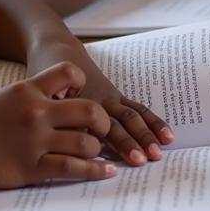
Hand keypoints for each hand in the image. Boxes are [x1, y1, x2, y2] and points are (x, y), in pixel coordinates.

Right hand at [0, 62, 116, 188]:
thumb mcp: (7, 96)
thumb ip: (34, 95)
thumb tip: (64, 99)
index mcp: (28, 89)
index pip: (69, 71)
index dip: (82, 82)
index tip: (80, 95)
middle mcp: (36, 113)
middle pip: (89, 110)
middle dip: (102, 122)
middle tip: (101, 129)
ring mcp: (36, 141)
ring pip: (86, 143)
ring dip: (96, 150)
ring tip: (96, 153)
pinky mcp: (33, 167)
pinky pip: (73, 169)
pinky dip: (95, 172)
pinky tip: (106, 172)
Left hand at [28, 42, 172, 165]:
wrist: (54, 49)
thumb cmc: (44, 76)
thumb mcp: (41, 94)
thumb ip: (52, 113)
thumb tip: (63, 131)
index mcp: (76, 103)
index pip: (90, 129)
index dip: (100, 144)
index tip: (110, 160)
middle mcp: (96, 101)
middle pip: (113, 123)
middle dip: (127, 142)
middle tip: (140, 160)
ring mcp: (108, 98)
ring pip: (129, 117)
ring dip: (145, 134)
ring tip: (158, 152)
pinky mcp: (116, 95)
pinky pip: (137, 109)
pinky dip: (153, 122)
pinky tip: (167, 136)